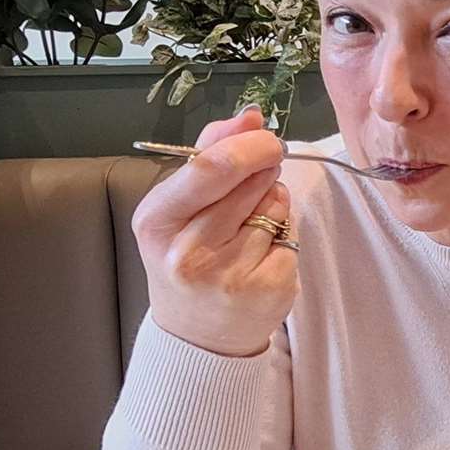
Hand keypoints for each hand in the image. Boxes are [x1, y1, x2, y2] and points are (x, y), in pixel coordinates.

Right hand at [132, 107, 298, 355]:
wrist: (197, 334)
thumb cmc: (187, 257)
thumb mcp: (178, 206)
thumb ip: (210, 152)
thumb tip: (250, 116)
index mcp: (156, 222)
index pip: (210, 168)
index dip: (248, 146)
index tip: (266, 139)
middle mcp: (188, 253)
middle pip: (250, 182)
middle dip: (264, 169)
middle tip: (260, 177)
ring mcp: (230, 276)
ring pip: (275, 206)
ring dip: (274, 202)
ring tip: (250, 224)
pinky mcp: (268, 291)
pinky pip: (292, 237)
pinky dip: (284, 235)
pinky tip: (262, 252)